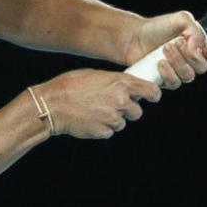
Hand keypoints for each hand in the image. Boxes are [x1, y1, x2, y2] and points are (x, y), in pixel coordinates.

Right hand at [32, 69, 161, 138]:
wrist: (53, 104)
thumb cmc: (70, 85)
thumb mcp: (96, 75)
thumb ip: (114, 82)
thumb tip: (124, 87)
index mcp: (120, 83)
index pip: (151, 91)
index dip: (153, 94)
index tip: (152, 96)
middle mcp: (120, 101)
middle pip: (137, 111)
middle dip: (128, 110)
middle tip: (113, 105)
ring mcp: (112, 118)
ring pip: (122, 123)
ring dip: (113, 119)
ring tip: (96, 110)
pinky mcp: (103, 131)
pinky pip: (109, 131)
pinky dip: (102, 127)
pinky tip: (90, 119)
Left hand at [125, 11, 206, 88]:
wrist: (134, 37)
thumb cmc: (158, 27)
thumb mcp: (181, 19)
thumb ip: (195, 29)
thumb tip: (198, 48)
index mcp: (201, 45)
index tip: (205, 47)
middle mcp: (193, 60)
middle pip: (203, 67)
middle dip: (189, 55)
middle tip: (175, 42)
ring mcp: (181, 72)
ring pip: (189, 76)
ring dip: (177, 62)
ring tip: (165, 49)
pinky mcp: (167, 80)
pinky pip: (175, 83)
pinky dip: (168, 73)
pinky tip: (159, 63)